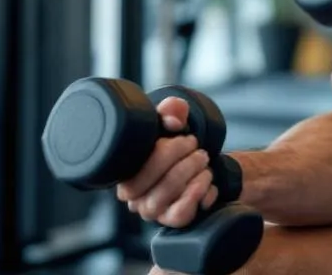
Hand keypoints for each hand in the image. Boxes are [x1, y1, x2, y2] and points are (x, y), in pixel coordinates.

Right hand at [115, 97, 219, 227]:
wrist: (201, 163)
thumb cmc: (178, 141)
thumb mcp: (172, 120)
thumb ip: (170, 110)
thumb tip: (174, 120)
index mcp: (125, 168)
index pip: (132, 165)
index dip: (163, 148)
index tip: (182, 131)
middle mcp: (132, 194)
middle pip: (145, 183)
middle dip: (178, 159)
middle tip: (196, 147)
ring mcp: (151, 210)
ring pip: (163, 197)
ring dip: (191, 173)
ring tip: (203, 160)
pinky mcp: (171, 220)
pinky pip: (180, 214)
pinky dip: (198, 193)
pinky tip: (206, 180)